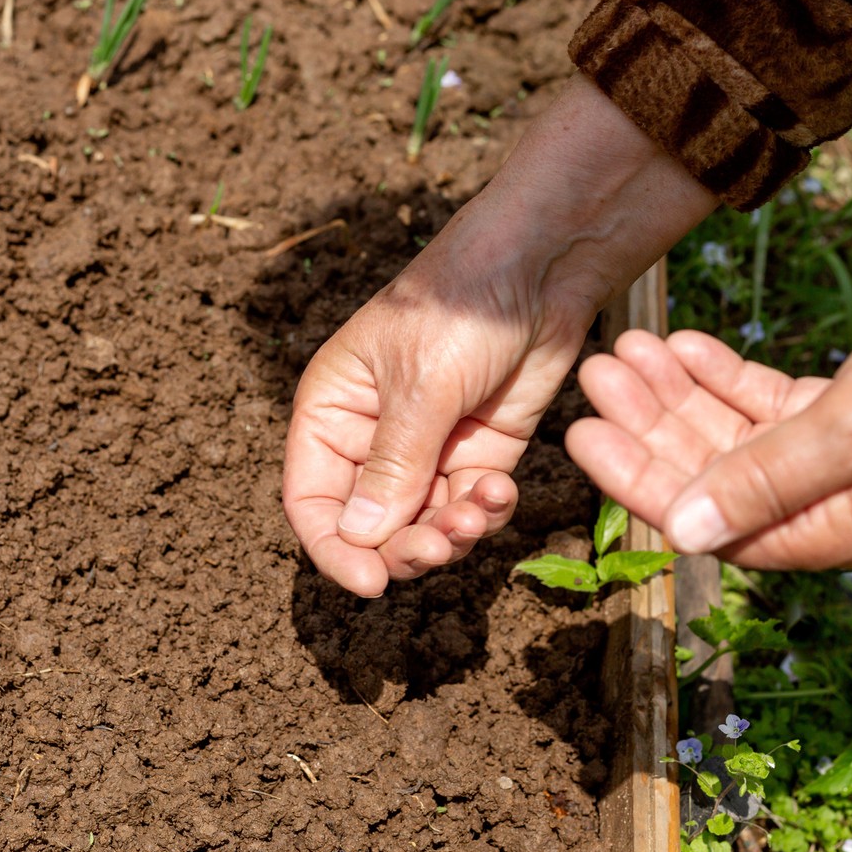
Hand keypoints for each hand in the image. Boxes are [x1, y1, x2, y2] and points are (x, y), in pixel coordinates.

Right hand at [282, 75, 719, 595]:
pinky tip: (502, 493)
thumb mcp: (420, 385)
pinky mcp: (479, 453)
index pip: (311, 502)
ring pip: (423, 526)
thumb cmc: (459, 304)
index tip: (371, 584)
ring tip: (477, 514)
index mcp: (330, 412)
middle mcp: (371, 439)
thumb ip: (392, 466)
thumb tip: (360, 541)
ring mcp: (428, 449)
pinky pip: (470, 507)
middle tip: (440, 548)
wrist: (540, 266)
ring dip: (450, 535)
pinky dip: (485, 513)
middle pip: (370, 526)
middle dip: (403, 547)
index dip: (334, 550)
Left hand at [567, 214, 851, 569]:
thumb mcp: (848, 431)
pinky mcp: (840, 413)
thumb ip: (763, 480)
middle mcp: (823, 504)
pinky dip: (723, 375)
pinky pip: (761, 401)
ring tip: (628, 348)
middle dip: (648, 424)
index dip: (638, 477)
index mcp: (827, 531)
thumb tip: (685, 532)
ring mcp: (831, 457)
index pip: (707, 517)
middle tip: (596, 375)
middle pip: (709, 471)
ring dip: (677, 392)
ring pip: (730, 430)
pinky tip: (683, 344)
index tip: (584, 436)